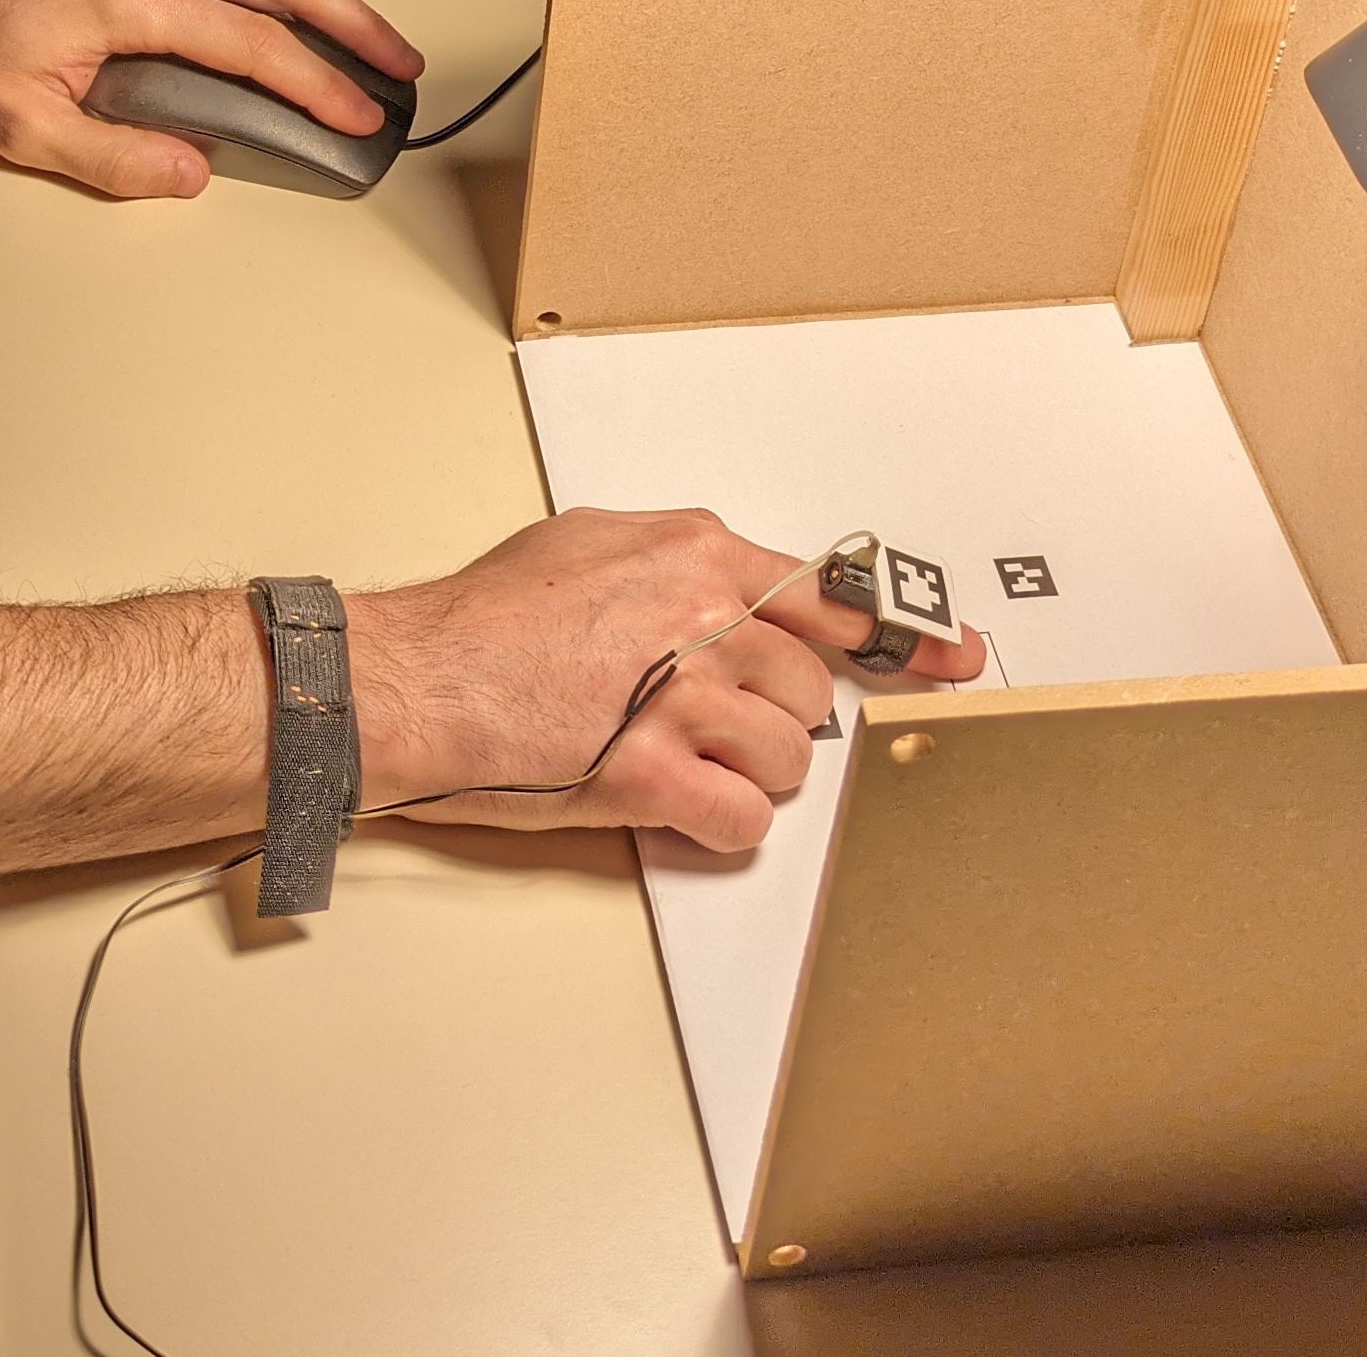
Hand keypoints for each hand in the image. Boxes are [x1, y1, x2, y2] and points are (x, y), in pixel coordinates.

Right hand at [343, 508, 988, 853]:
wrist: (409, 681)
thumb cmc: (480, 621)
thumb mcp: (588, 542)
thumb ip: (676, 561)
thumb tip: (728, 585)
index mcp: (695, 556)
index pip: (837, 594)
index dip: (910, 634)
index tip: (957, 657)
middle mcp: (701, 618)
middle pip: (811, 689)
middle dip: (772, 718)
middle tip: (708, 724)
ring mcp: (680, 696)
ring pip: (789, 758)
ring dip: (747, 774)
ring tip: (678, 760)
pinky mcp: (651, 773)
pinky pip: (745, 818)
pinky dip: (722, 823)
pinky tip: (675, 802)